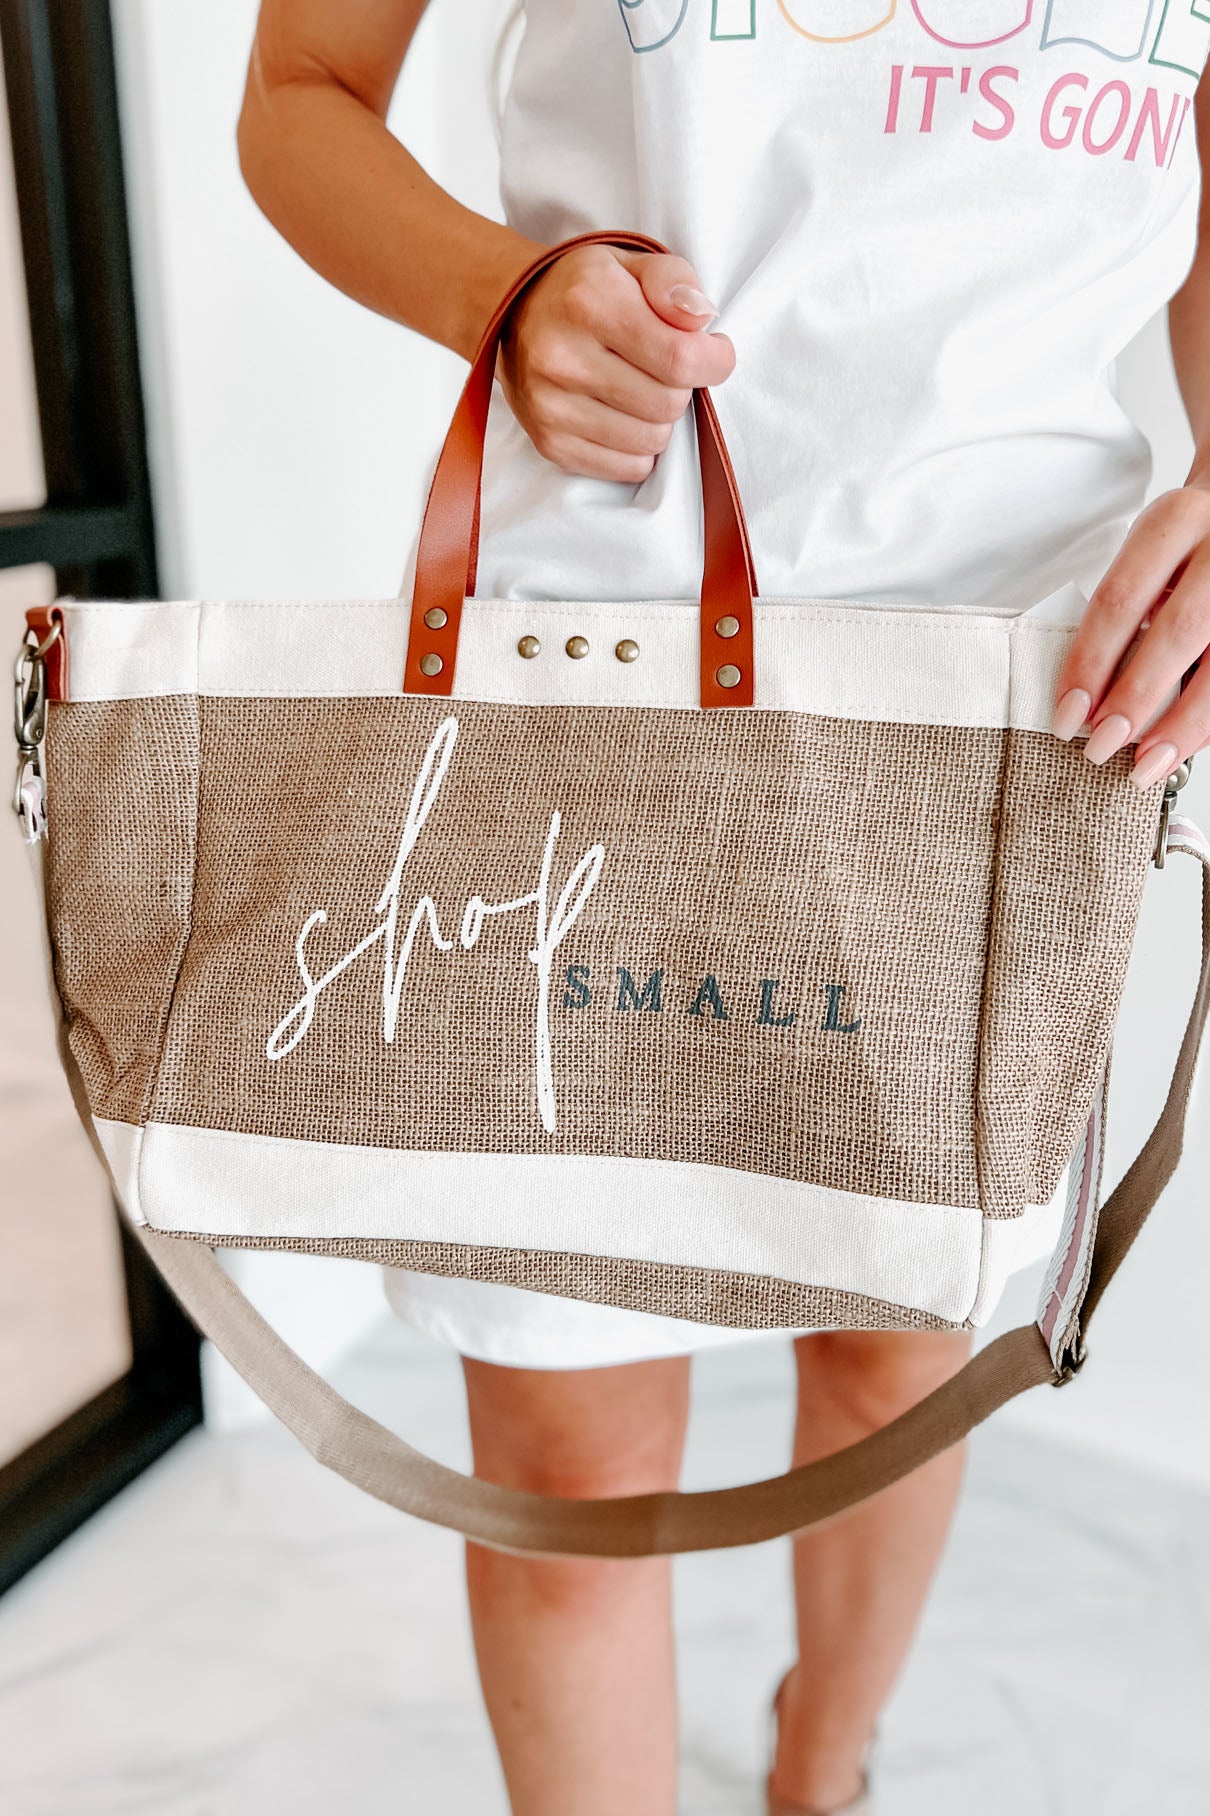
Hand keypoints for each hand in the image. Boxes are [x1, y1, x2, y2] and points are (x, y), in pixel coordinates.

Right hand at [497, 243, 735, 481]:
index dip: (714, 362)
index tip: (714, 354)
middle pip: (668, 403)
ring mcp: (552, 405)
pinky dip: (638, 448)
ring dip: (660, 419)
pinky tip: (623, 416)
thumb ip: (673, 282)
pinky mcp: (550, 443)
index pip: (680, 357)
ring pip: (651, 440)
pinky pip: (627, 467)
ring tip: (643, 391)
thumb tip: (701, 320)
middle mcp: (563, 356)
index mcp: (591, 301)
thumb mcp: (631, 264)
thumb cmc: (587, 291)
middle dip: (681, 388)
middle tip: (666, 369)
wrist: (514, 315)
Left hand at [1052, 479, 1209, 787]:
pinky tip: (1183, 745)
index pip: (1119, 601)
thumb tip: (1090, 695)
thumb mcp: (1151, 551)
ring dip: (1183, 724)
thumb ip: (1127, 609)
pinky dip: (1209, 721)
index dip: (1089, 665)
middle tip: (1102, 746)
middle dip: (1135, 699)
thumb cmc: (1189, 542)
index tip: (1067, 714)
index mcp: (1173, 524)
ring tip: (1147, 764)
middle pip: (1176, 633)